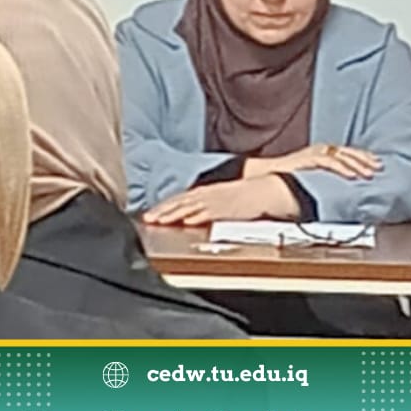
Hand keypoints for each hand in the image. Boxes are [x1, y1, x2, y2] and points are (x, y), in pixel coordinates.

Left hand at [143, 176, 299, 225]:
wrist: (264, 189)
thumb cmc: (243, 195)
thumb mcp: (219, 196)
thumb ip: (203, 204)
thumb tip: (188, 215)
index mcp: (204, 191)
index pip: (178, 199)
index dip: (162, 207)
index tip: (148, 215)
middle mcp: (206, 195)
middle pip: (179, 203)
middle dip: (162, 211)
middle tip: (147, 219)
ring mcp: (215, 201)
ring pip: (190, 208)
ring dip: (174, 215)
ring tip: (161, 221)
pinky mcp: (225, 209)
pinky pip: (209, 213)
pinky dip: (197, 216)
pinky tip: (187, 221)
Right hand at [243, 144, 382, 180]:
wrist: (267, 174)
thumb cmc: (289, 177)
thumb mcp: (313, 175)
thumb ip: (327, 178)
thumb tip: (344, 189)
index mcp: (324, 151)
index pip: (349, 152)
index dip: (364, 157)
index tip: (377, 163)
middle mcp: (322, 149)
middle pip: (350, 153)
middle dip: (366, 160)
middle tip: (379, 168)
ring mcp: (316, 153)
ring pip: (343, 157)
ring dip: (358, 166)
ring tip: (369, 174)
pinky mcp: (309, 159)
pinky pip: (330, 163)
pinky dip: (343, 169)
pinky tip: (352, 176)